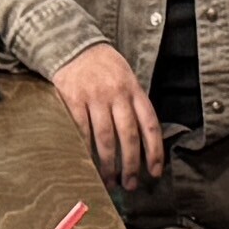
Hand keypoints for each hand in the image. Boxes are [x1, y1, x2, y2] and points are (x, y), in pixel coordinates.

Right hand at [49, 40, 167, 190]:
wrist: (72, 44)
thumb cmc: (102, 66)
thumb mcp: (126, 77)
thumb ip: (134, 104)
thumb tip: (144, 140)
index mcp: (134, 89)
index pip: (150, 124)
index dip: (155, 151)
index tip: (155, 172)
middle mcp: (117, 93)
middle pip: (128, 136)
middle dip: (131, 164)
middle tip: (130, 184)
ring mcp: (95, 96)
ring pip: (105, 138)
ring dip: (108, 164)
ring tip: (109, 180)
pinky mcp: (73, 99)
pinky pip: (82, 131)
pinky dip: (86, 151)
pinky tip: (88, 164)